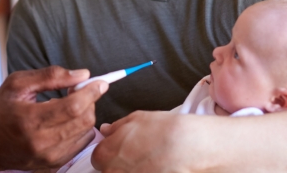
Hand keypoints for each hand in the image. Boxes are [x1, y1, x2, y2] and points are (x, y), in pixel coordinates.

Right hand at [0, 66, 107, 170]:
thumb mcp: (17, 84)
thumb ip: (50, 76)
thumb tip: (82, 75)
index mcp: (30, 119)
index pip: (73, 107)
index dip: (91, 92)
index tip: (100, 82)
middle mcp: (41, 142)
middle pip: (84, 120)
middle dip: (89, 101)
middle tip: (78, 90)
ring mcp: (48, 157)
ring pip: (86, 132)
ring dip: (84, 114)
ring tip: (68, 106)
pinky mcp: (53, 165)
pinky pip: (81, 144)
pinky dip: (80, 129)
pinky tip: (65, 121)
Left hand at [91, 111, 207, 172]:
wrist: (188, 147)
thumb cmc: (163, 131)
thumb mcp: (136, 119)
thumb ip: (116, 127)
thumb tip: (107, 130)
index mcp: (105, 155)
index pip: (98, 157)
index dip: (111, 151)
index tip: (122, 149)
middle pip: (109, 171)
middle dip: (120, 164)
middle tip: (139, 156)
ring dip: (132, 170)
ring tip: (151, 163)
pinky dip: (148, 172)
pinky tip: (158, 168)